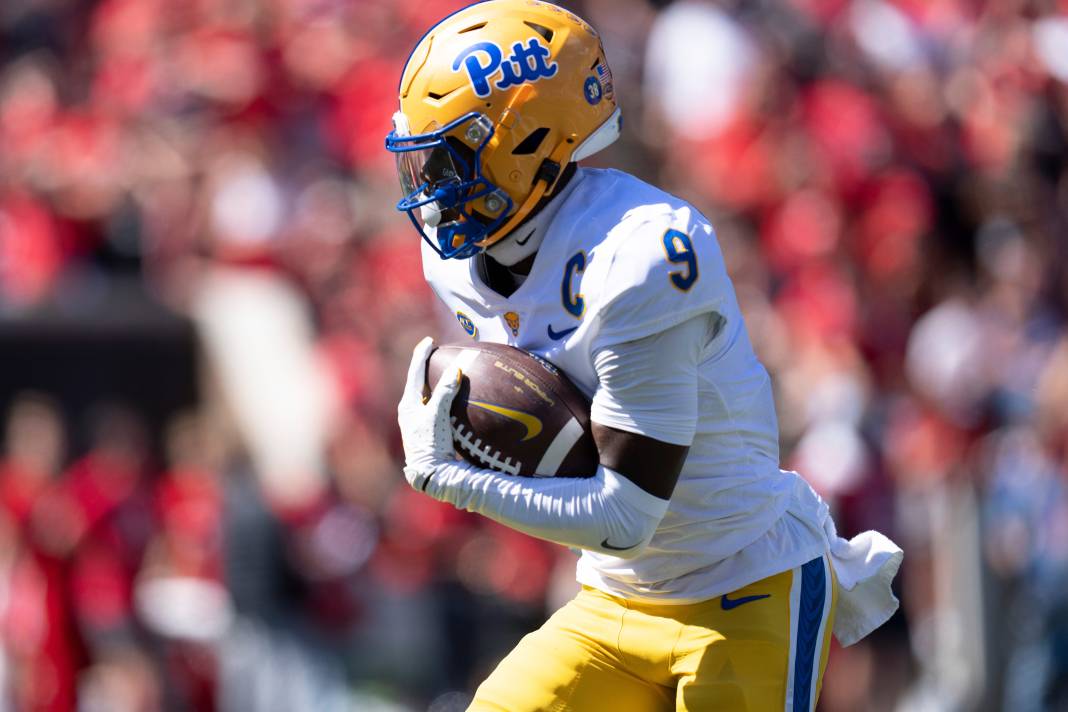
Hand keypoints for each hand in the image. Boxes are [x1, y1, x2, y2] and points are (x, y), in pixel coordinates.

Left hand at [397, 336, 461, 491]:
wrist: (429, 473)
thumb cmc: (430, 445)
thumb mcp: (437, 416)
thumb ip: (445, 392)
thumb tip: (456, 370)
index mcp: (408, 404)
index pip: (414, 373)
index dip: (422, 355)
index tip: (429, 341)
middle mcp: (410, 411)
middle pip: (417, 381)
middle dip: (426, 366)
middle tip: (435, 352)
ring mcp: (417, 421)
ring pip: (425, 394)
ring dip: (433, 381)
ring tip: (442, 370)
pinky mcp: (426, 430)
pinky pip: (433, 405)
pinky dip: (441, 396)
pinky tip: (452, 398)